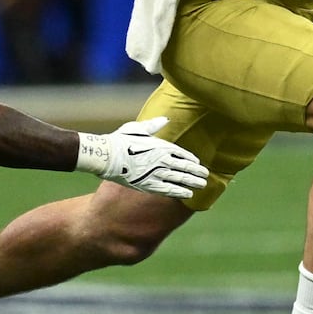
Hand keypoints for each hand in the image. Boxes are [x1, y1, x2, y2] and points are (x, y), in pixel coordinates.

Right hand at [75, 117, 208, 198]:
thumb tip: (165, 119)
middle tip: (206, 175)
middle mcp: (163, 160)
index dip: (191, 159)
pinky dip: (179, 192)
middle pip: (185, 167)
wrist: (106, 156)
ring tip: (202, 185)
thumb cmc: (119, 140)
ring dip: (192, 182)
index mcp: (161, 145)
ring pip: (180, 179)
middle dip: (197, 171)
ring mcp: (157, 173)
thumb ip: (153, 125)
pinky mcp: (149, 185)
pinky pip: (168, 190)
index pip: (182, 153)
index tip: (197, 163)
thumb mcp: (137, 128)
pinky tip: (187, 194)